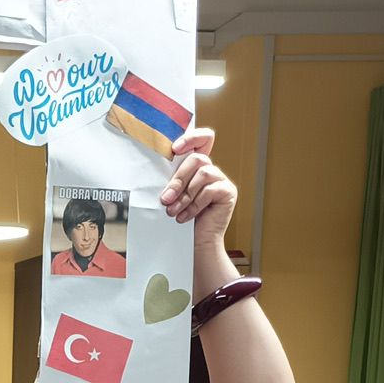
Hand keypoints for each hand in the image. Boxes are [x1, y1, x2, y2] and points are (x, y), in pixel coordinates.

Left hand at [161, 127, 236, 255]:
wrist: (194, 245)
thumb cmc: (180, 220)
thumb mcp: (173, 196)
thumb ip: (171, 181)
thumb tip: (155, 170)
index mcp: (197, 167)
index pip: (203, 139)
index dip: (192, 137)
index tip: (175, 148)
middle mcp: (211, 171)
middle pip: (197, 158)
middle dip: (178, 179)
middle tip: (165, 199)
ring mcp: (222, 180)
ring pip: (203, 173)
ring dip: (184, 194)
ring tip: (173, 211)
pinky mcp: (228, 192)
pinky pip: (209, 190)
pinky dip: (194, 204)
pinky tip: (185, 217)